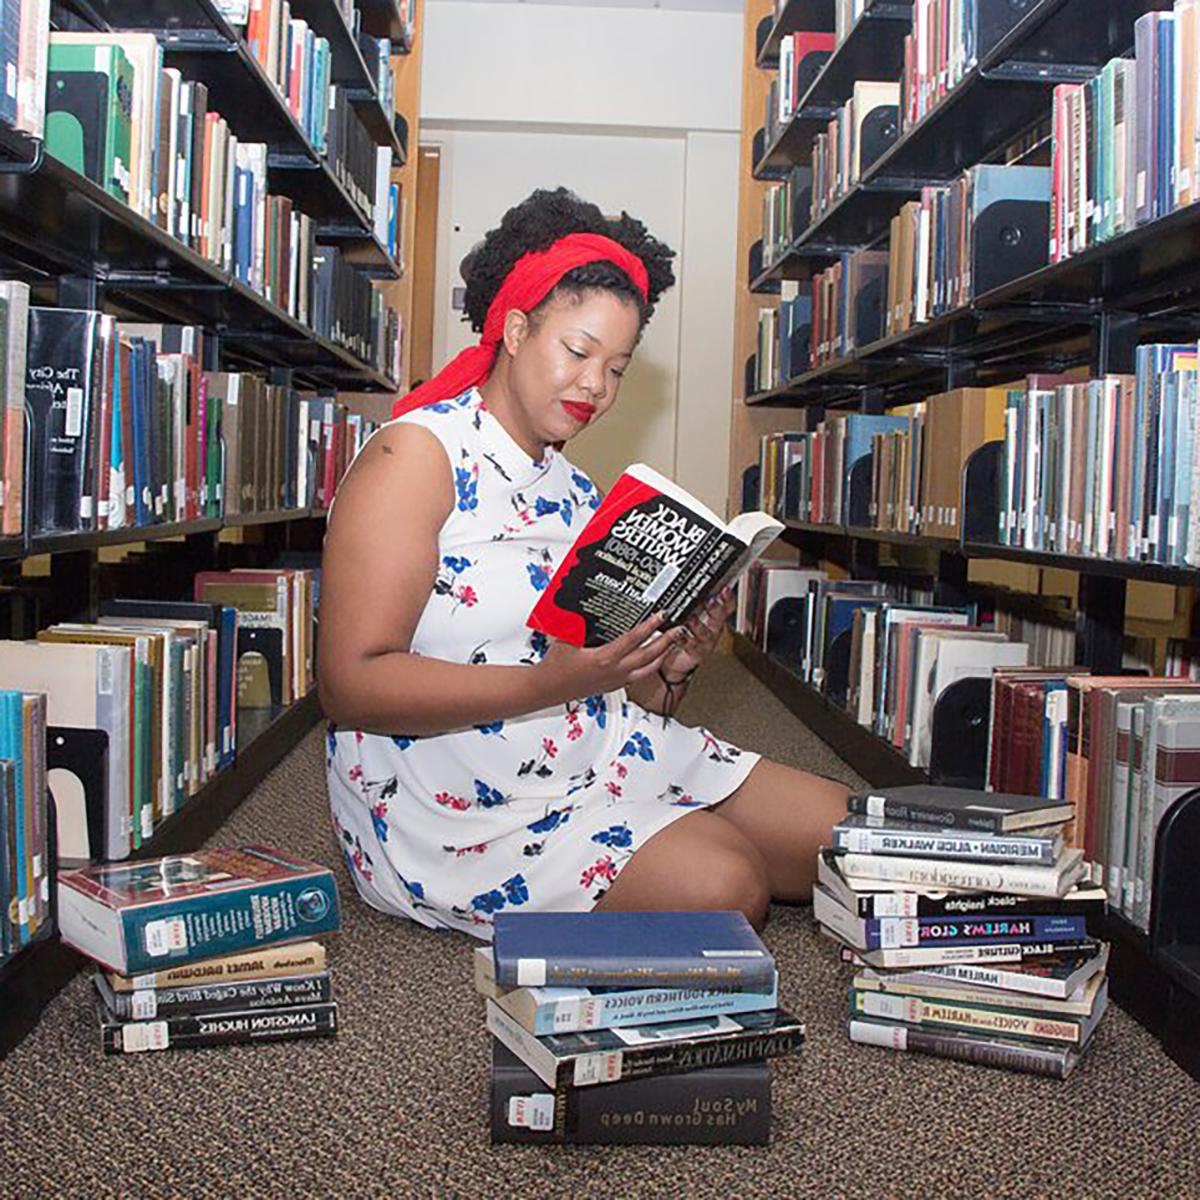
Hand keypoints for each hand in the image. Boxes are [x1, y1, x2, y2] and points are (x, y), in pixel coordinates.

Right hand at [538, 613, 686, 704]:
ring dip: (661, 656)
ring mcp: (616, 681)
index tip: (661, 616)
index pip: (633, 640)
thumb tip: (586, 604)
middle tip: (678, 630)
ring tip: (672, 644)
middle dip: (665, 642)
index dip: (649, 626)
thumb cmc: (556, 666)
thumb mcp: (565, 637)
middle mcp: (615, 672)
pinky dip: (649, 666)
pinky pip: (638, 676)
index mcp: (604, 659)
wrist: (548, 688)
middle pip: (648, 656)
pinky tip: (652, 659)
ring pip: (647, 669)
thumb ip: (577, 621)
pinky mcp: (614, 686)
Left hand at [659, 586, 734, 681]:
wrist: (675, 656)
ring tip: (691, 617)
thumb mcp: (690, 612)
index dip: (727, 598)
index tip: (724, 589)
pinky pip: (691, 645)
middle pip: (718, 617)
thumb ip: (693, 600)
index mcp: (714, 616)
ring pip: (705, 632)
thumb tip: (688, 579)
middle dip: (715, 608)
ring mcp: (705, 641)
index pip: (726, 605)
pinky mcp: (696, 653)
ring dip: (698, 624)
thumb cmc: (685, 631)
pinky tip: (679, 632)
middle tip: (710, 601)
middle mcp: (713, 628)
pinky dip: (684, 638)